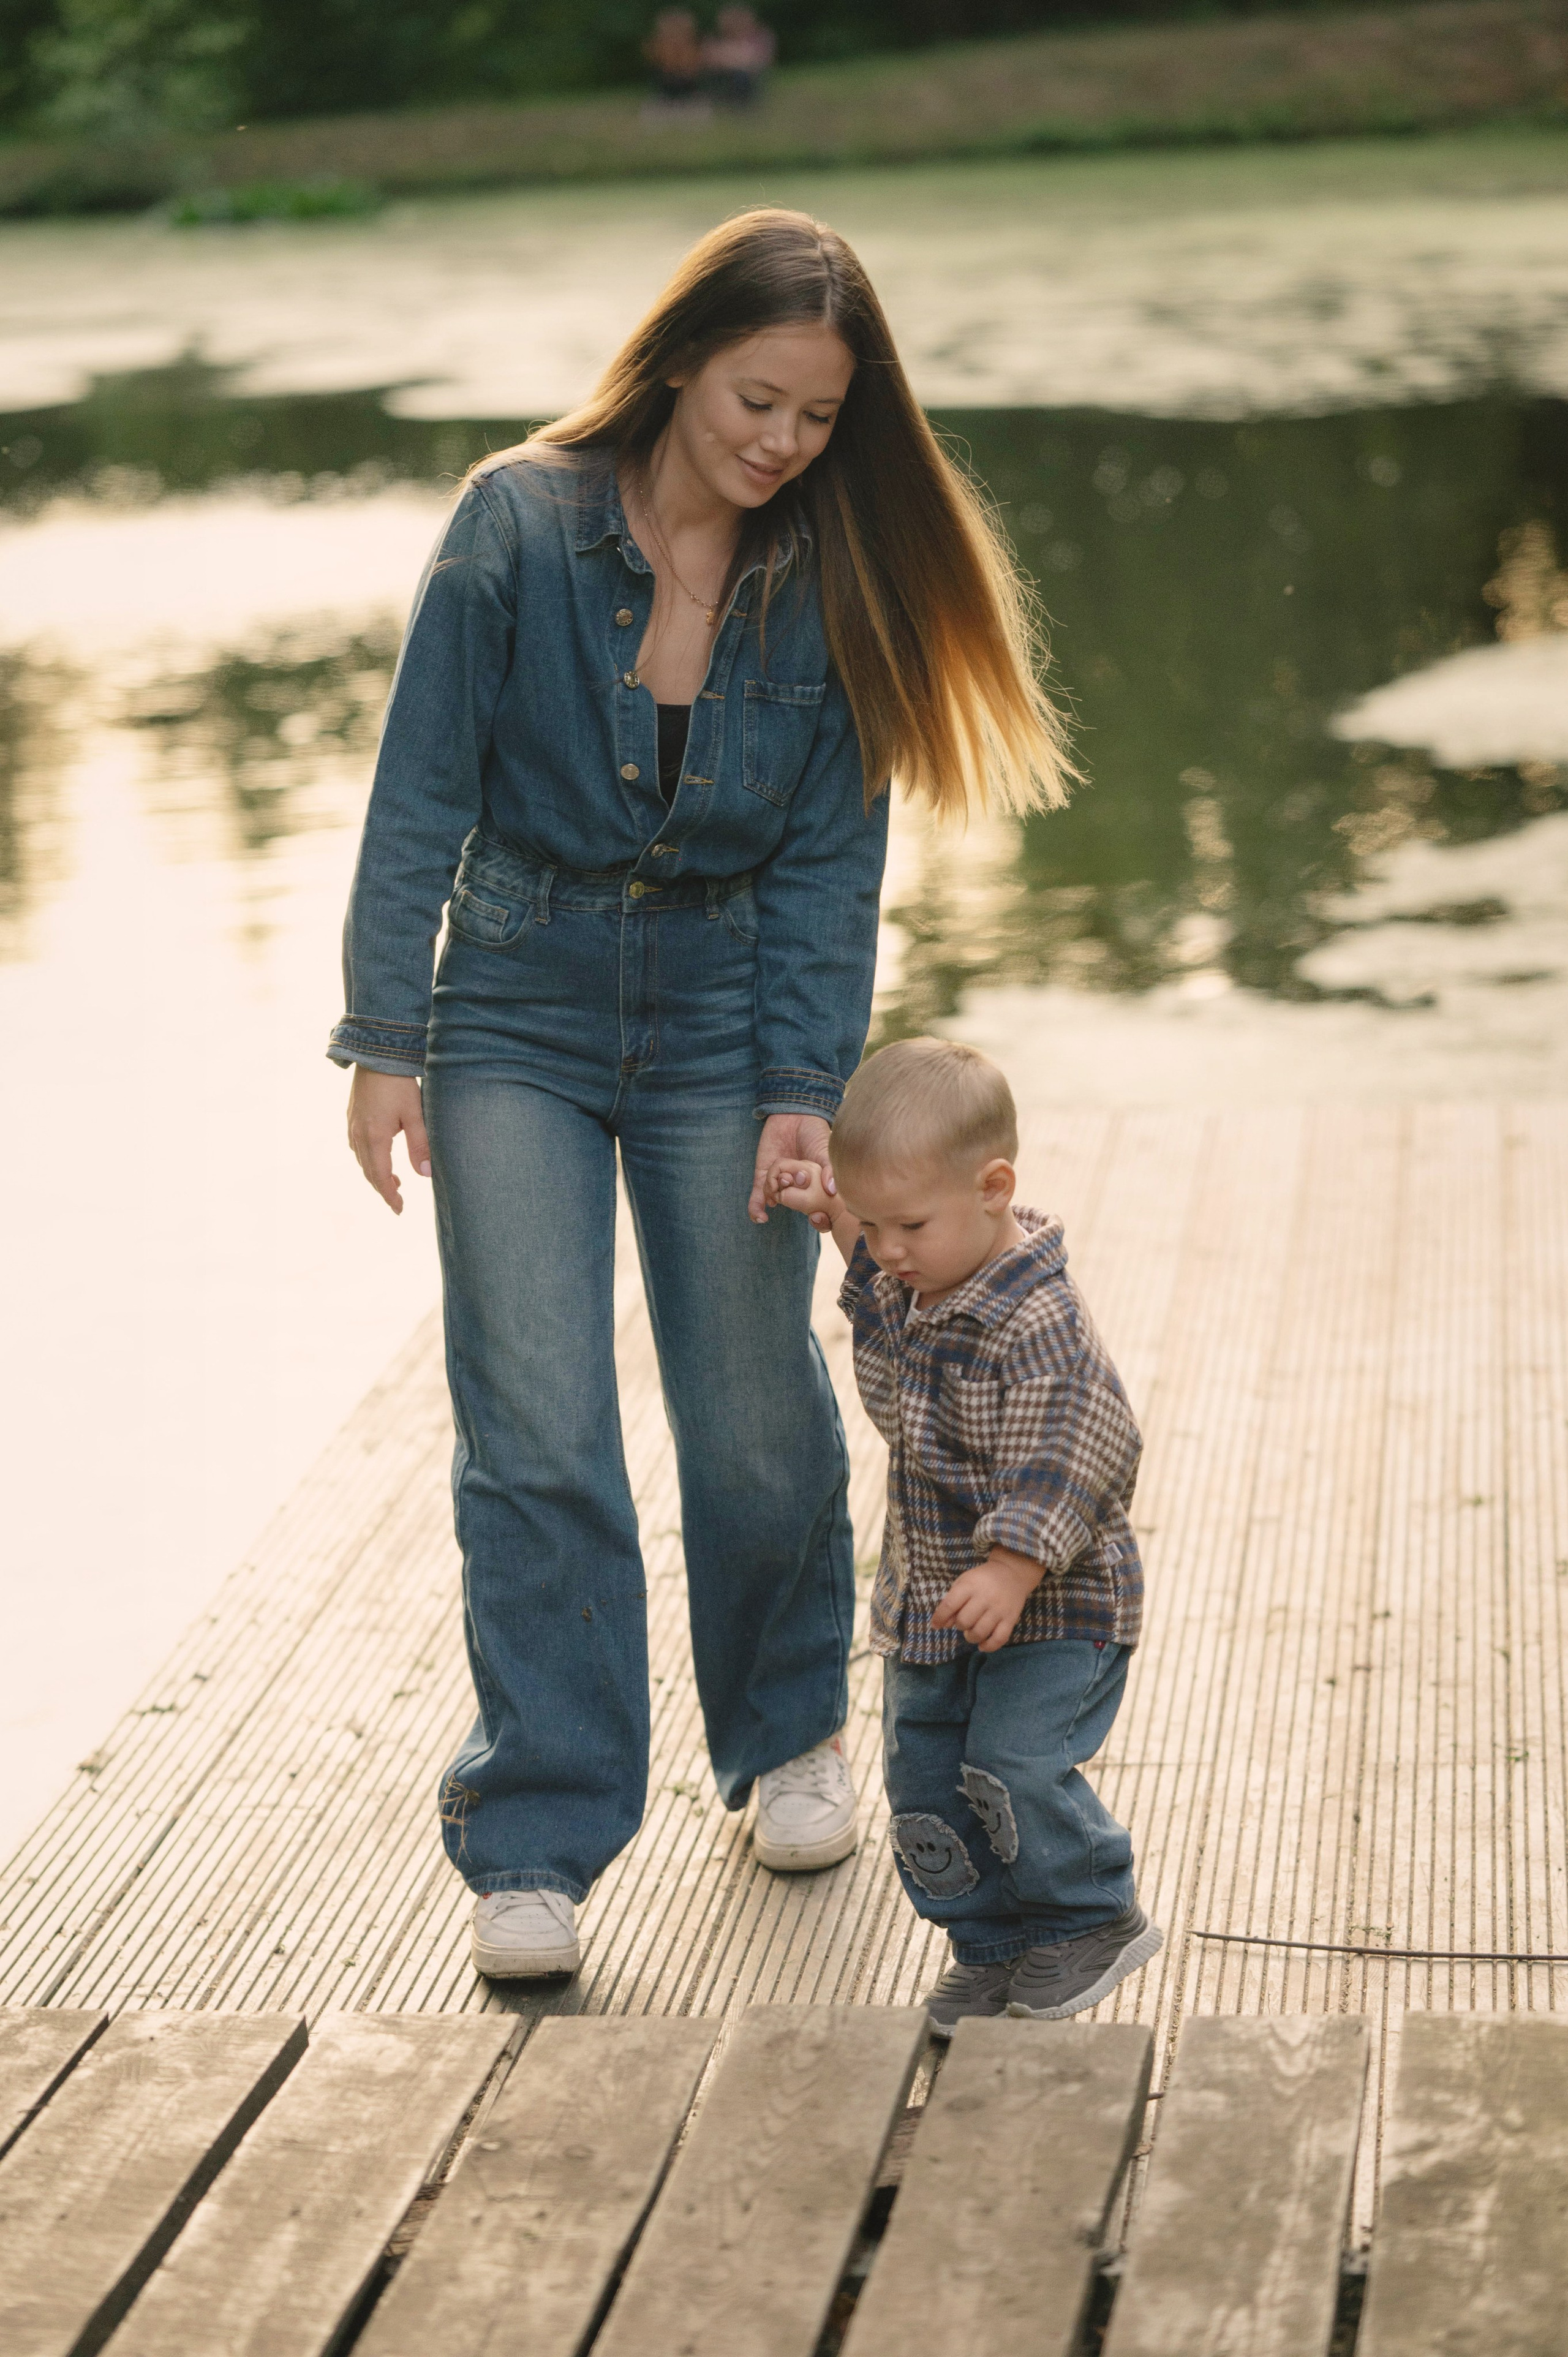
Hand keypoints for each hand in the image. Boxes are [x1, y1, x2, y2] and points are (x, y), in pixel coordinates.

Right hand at [347, 1067, 430, 1214]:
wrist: (375, 1054)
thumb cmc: (398, 1083)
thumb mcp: (414, 1114)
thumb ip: (420, 1145)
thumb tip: (425, 1175)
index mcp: (375, 1138)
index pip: (381, 1177)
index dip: (390, 1196)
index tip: (399, 1209)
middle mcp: (359, 1135)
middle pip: (369, 1172)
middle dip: (383, 1189)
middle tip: (398, 1200)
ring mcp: (352, 1125)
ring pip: (361, 1160)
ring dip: (375, 1174)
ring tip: (394, 1181)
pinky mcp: (351, 1116)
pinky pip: (356, 1146)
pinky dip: (367, 1159)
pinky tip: (377, 1155)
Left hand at [749, 1112, 833, 1226]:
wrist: (793, 1114)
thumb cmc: (814, 1132)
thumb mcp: (825, 1150)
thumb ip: (829, 1169)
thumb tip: (832, 1190)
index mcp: (814, 1184)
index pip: (817, 1206)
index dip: (819, 1217)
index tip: (818, 1217)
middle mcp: (796, 1186)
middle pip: (794, 1204)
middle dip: (794, 1202)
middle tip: (797, 1181)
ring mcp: (779, 1182)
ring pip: (776, 1200)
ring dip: (776, 1199)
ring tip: (780, 1189)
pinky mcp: (763, 1176)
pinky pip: (758, 1195)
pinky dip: (756, 1207)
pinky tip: (760, 1217)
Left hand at [930, 1546, 1045, 1652]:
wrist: (1012, 1573)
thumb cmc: (982, 1579)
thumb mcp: (964, 1582)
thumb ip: (951, 1601)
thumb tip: (943, 1624)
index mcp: (970, 1585)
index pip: (950, 1605)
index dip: (939, 1618)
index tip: (936, 1625)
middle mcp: (984, 1597)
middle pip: (964, 1621)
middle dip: (959, 1625)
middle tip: (963, 1622)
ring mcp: (999, 1609)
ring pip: (980, 1632)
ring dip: (971, 1637)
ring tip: (971, 1633)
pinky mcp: (1011, 1619)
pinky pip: (999, 1639)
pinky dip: (988, 1646)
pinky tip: (982, 1645)